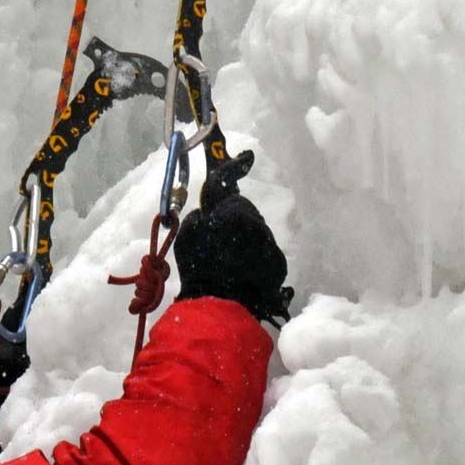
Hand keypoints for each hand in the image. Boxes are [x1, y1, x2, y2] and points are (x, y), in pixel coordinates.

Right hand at [174, 151, 292, 324]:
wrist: (221, 308)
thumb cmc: (198, 270)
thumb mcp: (186, 237)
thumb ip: (197, 216)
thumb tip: (206, 210)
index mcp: (235, 213)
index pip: (230, 188)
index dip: (233, 170)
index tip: (246, 157)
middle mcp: (258, 225)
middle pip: (245, 213)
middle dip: (234, 219)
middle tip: (218, 239)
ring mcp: (270, 246)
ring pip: (256, 233)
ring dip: (245, 240)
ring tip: (229, 261)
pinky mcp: (278, 265)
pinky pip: (266, 253)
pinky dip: (256, 258)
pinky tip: (242, 272)